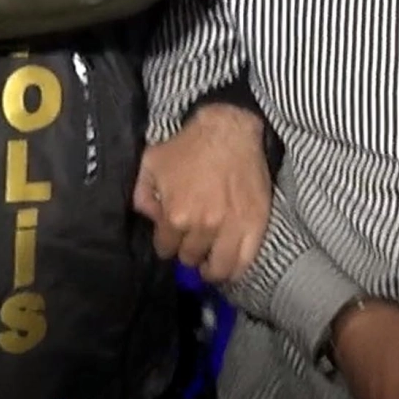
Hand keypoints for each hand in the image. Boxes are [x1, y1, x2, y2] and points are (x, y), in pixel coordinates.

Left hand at [132, 103, 270, 282]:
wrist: (230, 129)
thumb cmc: (190, 145)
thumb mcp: (152, 164)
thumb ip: (142, 196)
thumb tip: (150, 219)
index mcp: (176, 216)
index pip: (165, 248)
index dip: (167, 242)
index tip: (172, 237)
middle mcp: (204, 227)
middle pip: (190, 258)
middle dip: (187, 251)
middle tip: (191, 241)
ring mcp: (233, 228)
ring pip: (218, 268)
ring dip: (210, 268)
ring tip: (209, 263)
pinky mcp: (256, 224)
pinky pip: (245, 260)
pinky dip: (235, 269)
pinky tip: (228, 267)